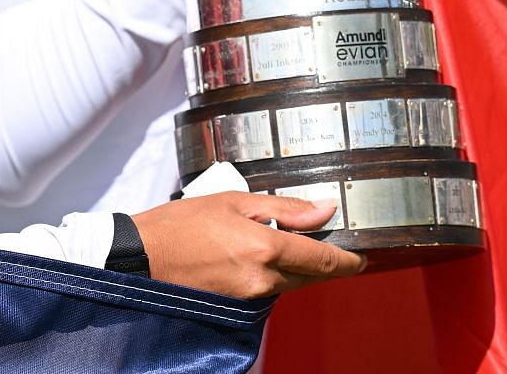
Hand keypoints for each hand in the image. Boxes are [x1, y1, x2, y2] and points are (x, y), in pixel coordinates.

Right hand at [132, 191, 363, 296]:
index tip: (363, 255)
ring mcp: (251, 297)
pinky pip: (268, 291)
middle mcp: (264, 279)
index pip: (325, 261)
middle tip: (319, 237)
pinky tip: (253, 256)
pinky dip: (271, 276)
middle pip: (310, 275)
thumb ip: (285, 207)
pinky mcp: (238, 306)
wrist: (142, 257)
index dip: (350, 261)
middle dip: (321, 260)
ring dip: (293, 267)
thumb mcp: (234, 201)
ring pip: (289, 284)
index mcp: (267, 249)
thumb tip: (327, 208)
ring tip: (277, 240)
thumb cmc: (182, 223)